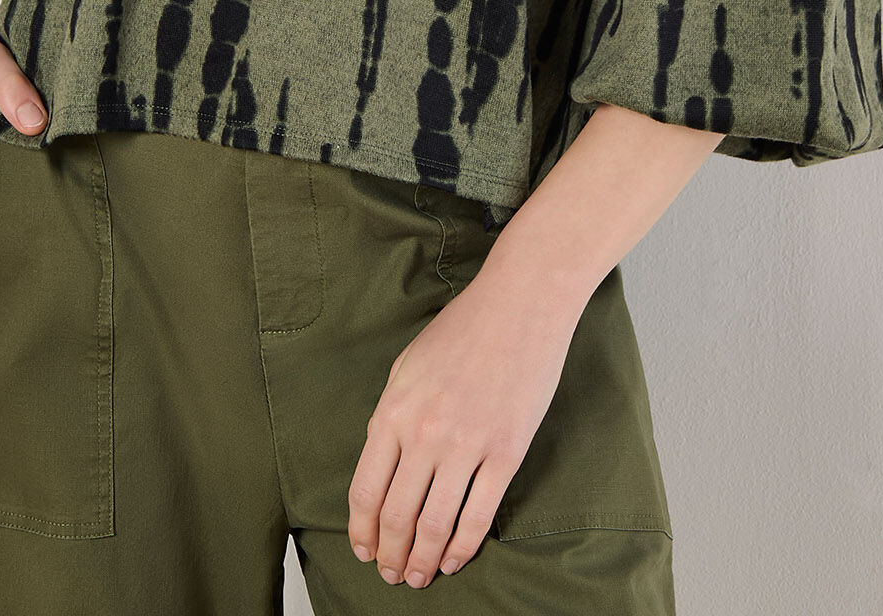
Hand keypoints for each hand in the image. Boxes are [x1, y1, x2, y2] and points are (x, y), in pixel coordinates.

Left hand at [346, 264, 577, 586]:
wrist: (519, 305)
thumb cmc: (462, 329)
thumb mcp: (407, 365)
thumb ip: (391, 414)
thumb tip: (381, 460)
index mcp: (393, 411)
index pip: (366, 490)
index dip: (362, 531)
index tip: (363, 550)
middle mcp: (424, 434)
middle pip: (397, 515)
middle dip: (390, 554)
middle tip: (390, 575)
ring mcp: (467, 446)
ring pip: (435, 524)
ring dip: (423, 560)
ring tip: (419, 577)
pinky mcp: (506, 453)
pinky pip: (479, 515)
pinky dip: (462, 547)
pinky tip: (454, 560)